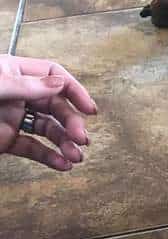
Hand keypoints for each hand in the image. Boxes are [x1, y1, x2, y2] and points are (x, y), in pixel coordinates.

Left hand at [0, 54, 96, 170]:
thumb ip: (28, 86)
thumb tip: (61, 84)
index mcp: (13, 72)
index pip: (53, 76)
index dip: (73, 90)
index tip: (89, 109)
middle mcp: (17, 94)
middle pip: (56, 107)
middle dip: (71, 124)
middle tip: (81, 140)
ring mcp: (12, 118)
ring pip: (48, 131)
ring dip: (65, 144)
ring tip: (75, 158)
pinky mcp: (6, 140)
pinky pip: (34, 149)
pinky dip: (49, 158)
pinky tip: (62, 165)